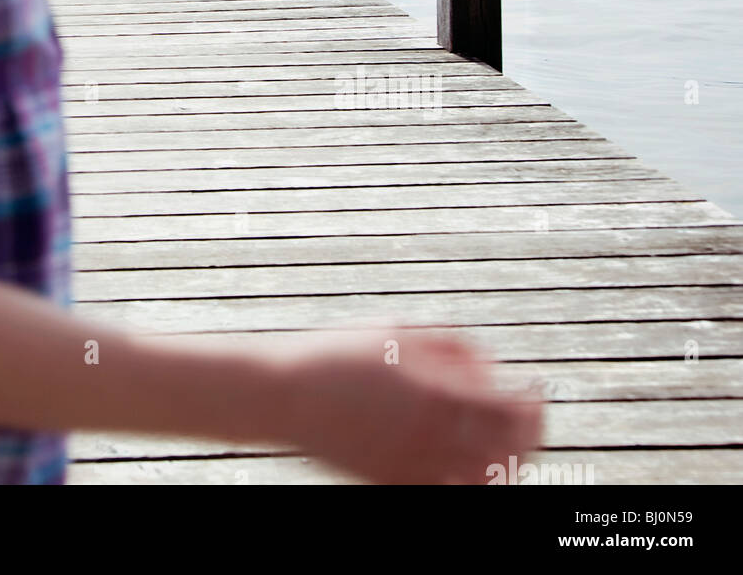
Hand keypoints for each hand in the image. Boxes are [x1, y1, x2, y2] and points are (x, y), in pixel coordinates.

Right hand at [272, 326, 545, 483]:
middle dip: (529, 436)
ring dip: (506, 463)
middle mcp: (431, 437)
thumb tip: (492, 365)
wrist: (287, 394)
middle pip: (508, 452)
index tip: (536, 390)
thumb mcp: (398, 332)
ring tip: (507, 445)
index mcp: (435, 394)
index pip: (511, 411)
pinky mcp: (396, 484)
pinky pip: (452, 492)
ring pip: (485, 481)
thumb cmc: (341, 354)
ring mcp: (414, 466)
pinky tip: (472, 464)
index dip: (534, 403)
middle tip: (530, 420)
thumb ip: (451, 346)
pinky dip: (472, 481)